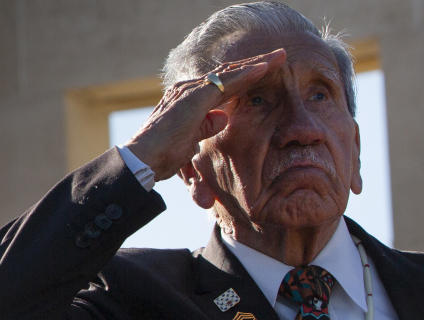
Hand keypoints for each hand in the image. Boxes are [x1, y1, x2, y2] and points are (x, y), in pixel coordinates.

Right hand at [123, 49, 285, 180]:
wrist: (143, 160)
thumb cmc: (161, 158)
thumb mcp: (190, 143)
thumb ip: (205, 130)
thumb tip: (223, 117)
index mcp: (188, 100)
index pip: (222, 84)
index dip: (244, 77)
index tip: (264, 72)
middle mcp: (189, 89)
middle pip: (228, 73)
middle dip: (254, 65)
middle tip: (279, 57)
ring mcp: (192, 90)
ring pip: (231, 73)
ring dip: (258, 64)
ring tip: (280, 57)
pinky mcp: (196, 97)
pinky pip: (227, 82)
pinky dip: (248, 74)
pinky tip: (265, 68)